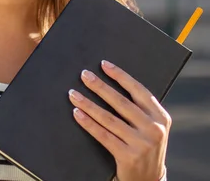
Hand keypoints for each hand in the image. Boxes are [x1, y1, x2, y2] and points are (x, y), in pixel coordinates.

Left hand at [68, 60, 169, 180]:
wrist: (149, 179)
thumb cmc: (144, 145)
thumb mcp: (150, 126)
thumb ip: (139, 109)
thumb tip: (108, 83)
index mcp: (160, 117)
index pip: (138, 90)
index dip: (120, 76)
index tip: (103, 64)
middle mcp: (154, 129)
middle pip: (120, 102)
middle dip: (99, 86)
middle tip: (83, 75)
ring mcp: (141, 143)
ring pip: (108, 118)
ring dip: (88, 104)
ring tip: (73, 93)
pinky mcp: (128, 156)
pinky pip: (102, 135)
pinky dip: (88, 123)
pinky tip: (77, 113)